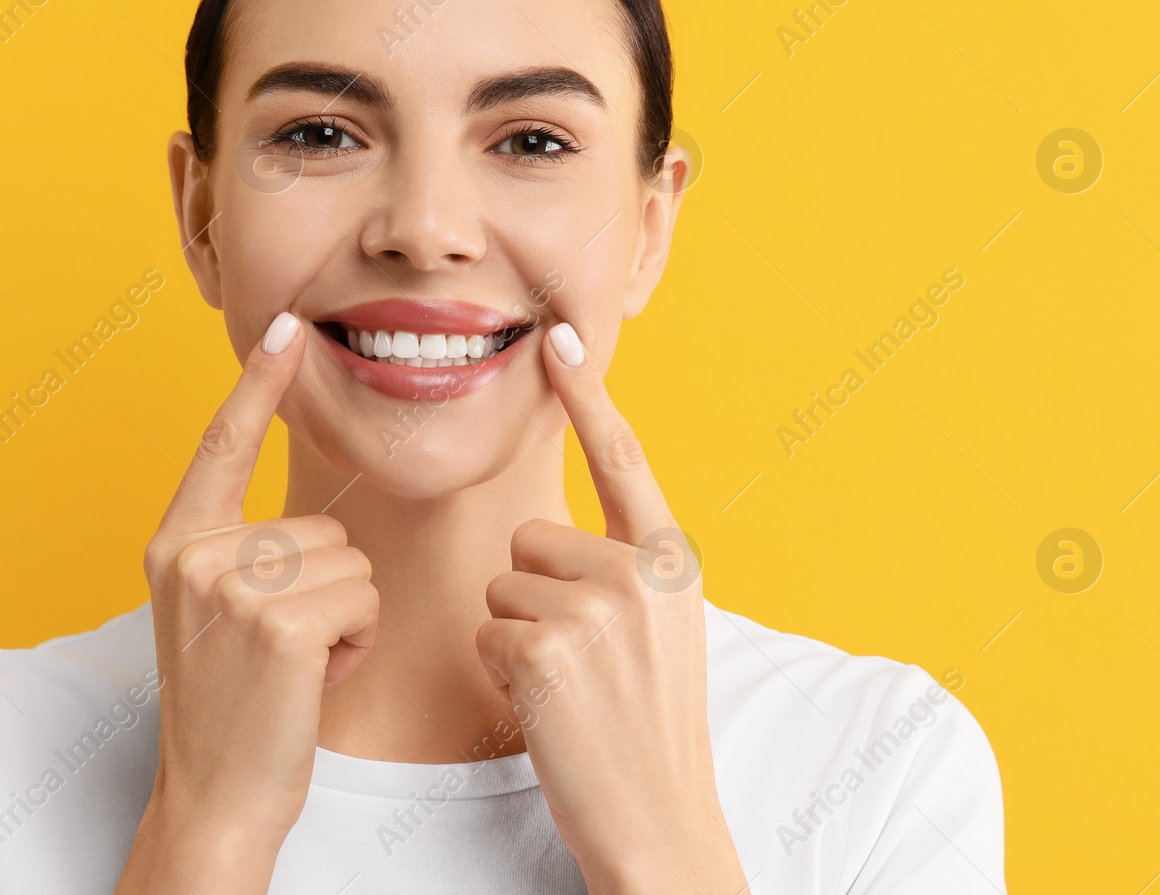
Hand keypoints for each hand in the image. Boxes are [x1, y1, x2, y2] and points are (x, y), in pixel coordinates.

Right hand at [117, 312, 378, 894]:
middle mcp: (194, 553)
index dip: (258, 383)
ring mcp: (232, 586)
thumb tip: (306, 519)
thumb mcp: (214, 612)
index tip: (287, 324)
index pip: (222, 444)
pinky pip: (361, 599)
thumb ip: (240, 551)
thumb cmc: (235, 704)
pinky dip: (356, 642)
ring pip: (351, 562)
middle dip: (327, 589)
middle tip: (281, 649)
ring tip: (294, 665)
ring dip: (345, 618)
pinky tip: (313, 678)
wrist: (217, 793)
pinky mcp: (277, 621)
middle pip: (322, 525)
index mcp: (176, 542)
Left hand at [476, 322, 745, 893]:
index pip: (624, 459)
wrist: (660, 821)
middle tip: (579, 662)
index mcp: (671, 562)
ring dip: (517, 638)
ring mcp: (599, 609)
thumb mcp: (661, 632)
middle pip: (530, 539)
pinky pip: (488, 633)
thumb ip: (622, 571)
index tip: (561, 338)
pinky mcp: (552, 649)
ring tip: (570, 688)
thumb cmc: (647, 729)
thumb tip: (554, 537)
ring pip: (502, 587)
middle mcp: (642, 573)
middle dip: (534, 597)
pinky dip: (504, 673)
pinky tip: (550, 707)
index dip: (590, 396)